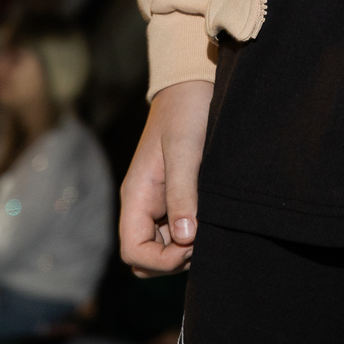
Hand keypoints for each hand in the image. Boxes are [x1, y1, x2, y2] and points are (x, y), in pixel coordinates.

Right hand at [119, 79, 212, 276]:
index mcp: (136, 195)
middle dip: (172, 260)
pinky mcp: (174, 196)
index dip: (161, 260)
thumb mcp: (185, 150)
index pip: (133, 251)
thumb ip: (182, 194)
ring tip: (210, 227)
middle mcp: (142, 203)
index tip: (192, 244)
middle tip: (204, 238)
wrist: (192, 83)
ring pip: (161, 247)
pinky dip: (191, 234)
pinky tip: (210, 218)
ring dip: (183, 249)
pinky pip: (176, 230)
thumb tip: (185, 239)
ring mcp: (157, 202)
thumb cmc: (186, 111)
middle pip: (144, 257)